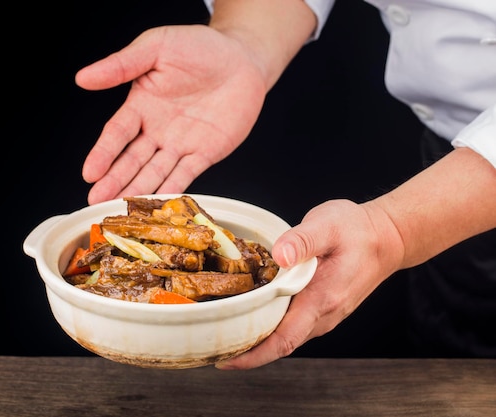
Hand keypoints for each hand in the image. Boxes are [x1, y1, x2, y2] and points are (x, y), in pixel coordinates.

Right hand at [76, 24, 266, 203]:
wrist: (243, 58)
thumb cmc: (199, 47)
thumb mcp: (156, 46)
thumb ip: (121, 65)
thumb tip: (82, 78)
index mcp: (141, 105)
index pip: (117, 134)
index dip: (103, 154)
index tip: (89, 173)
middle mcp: (157, 130)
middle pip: (131, 160)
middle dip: (114, 181)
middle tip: (97, 201)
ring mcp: (181, 144)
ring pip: (155, 172)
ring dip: (137, 191)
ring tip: (120, 208)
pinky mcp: (205, 153)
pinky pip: (185, 175)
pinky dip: (171, 190)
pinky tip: (156, 204)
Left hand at [216, 199, 402, 368]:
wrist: (387, 237)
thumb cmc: (357, 230)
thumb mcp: (328, 225)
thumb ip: (303, 240)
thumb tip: (280, 256)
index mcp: (322, 298)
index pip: (284, 339)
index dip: (253, 355)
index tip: (226, 361)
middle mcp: (323, 314)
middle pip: (279, 344)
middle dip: (246, 351)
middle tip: (211, 346)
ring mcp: (324, 315)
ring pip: (285, 337)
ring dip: (257, 341)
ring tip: (224, 334)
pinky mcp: (322, 309)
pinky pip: (292, 327)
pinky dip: (269, 329)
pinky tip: (252, 316)